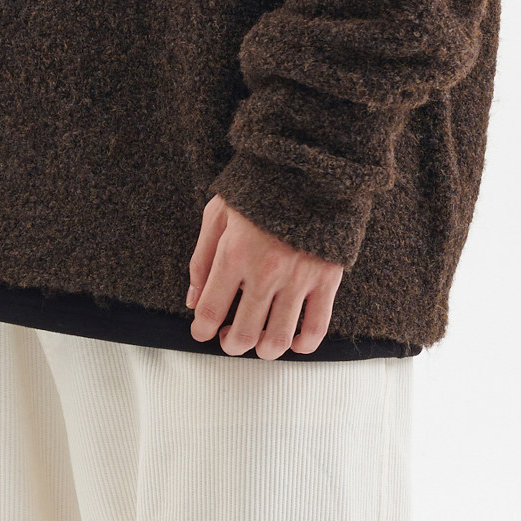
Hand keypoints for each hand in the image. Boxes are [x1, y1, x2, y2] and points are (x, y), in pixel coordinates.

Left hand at [185, 195, 341, 356]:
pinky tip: (294, 343)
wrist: (309, 169)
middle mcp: (265, 273)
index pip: (211, 311)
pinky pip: (317, 327)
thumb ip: (201, 259)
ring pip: (278, 339)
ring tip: (259, 342)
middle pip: (244, 334)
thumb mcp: (217, 214)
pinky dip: (304, 345)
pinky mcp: (326, 278)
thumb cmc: (258, 190)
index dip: (202, 331)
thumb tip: (193, 300)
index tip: (202, 332)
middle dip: (231, 345)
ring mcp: (298, 278)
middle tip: (229, 338)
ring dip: (264, 350)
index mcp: (233, 255)